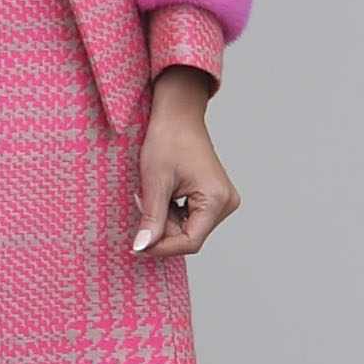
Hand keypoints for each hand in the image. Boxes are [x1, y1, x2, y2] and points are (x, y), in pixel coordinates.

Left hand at [132, 65, 239, 258]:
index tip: (137, 247)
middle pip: (190, 236)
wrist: (178, 115)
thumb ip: (151, 218)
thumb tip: (142, 247)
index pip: (190, 242)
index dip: (162, 247)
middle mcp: (226, 203)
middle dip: (161, 229)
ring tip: (152, 194)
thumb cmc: (168, 140)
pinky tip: (164, 194)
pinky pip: (191, 218)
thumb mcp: (155, 181)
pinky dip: (172, 213)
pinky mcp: (215, 197)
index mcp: (216, 199)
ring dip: (165, 220)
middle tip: (141, 203)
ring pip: (189, 229)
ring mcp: (223, 200)